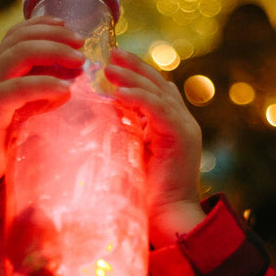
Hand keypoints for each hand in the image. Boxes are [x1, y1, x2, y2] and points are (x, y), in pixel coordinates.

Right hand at [0, 17, 81, 203]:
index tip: (68, 28)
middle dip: (56, 35)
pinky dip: (46, 84)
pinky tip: (66, 89)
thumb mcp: (18, 109)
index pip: (17, 33)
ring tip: (79, 60)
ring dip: (55, 51)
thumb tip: (68, 82)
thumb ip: (36, 93)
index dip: (43, 25)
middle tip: (82, 42)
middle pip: (22, 37)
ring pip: (22, 53)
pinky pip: (21, 87)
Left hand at [105, 50, 206, 243]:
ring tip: (107, 65)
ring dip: (131, 75)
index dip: (132, 72)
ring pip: (158, 90)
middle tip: (107, 51)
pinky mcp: (181, 137)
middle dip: (132, 65)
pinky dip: (137, 95)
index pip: (153, 88)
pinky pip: (158, 107)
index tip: (107, 59)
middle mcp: (182, 122)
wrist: (166, 224)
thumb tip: (91, 121)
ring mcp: (185, 128)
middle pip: (157, 82)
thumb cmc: (141, 197)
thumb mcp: (127, 157)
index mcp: (170, 125)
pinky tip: (117, 88)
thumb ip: (119, 136)